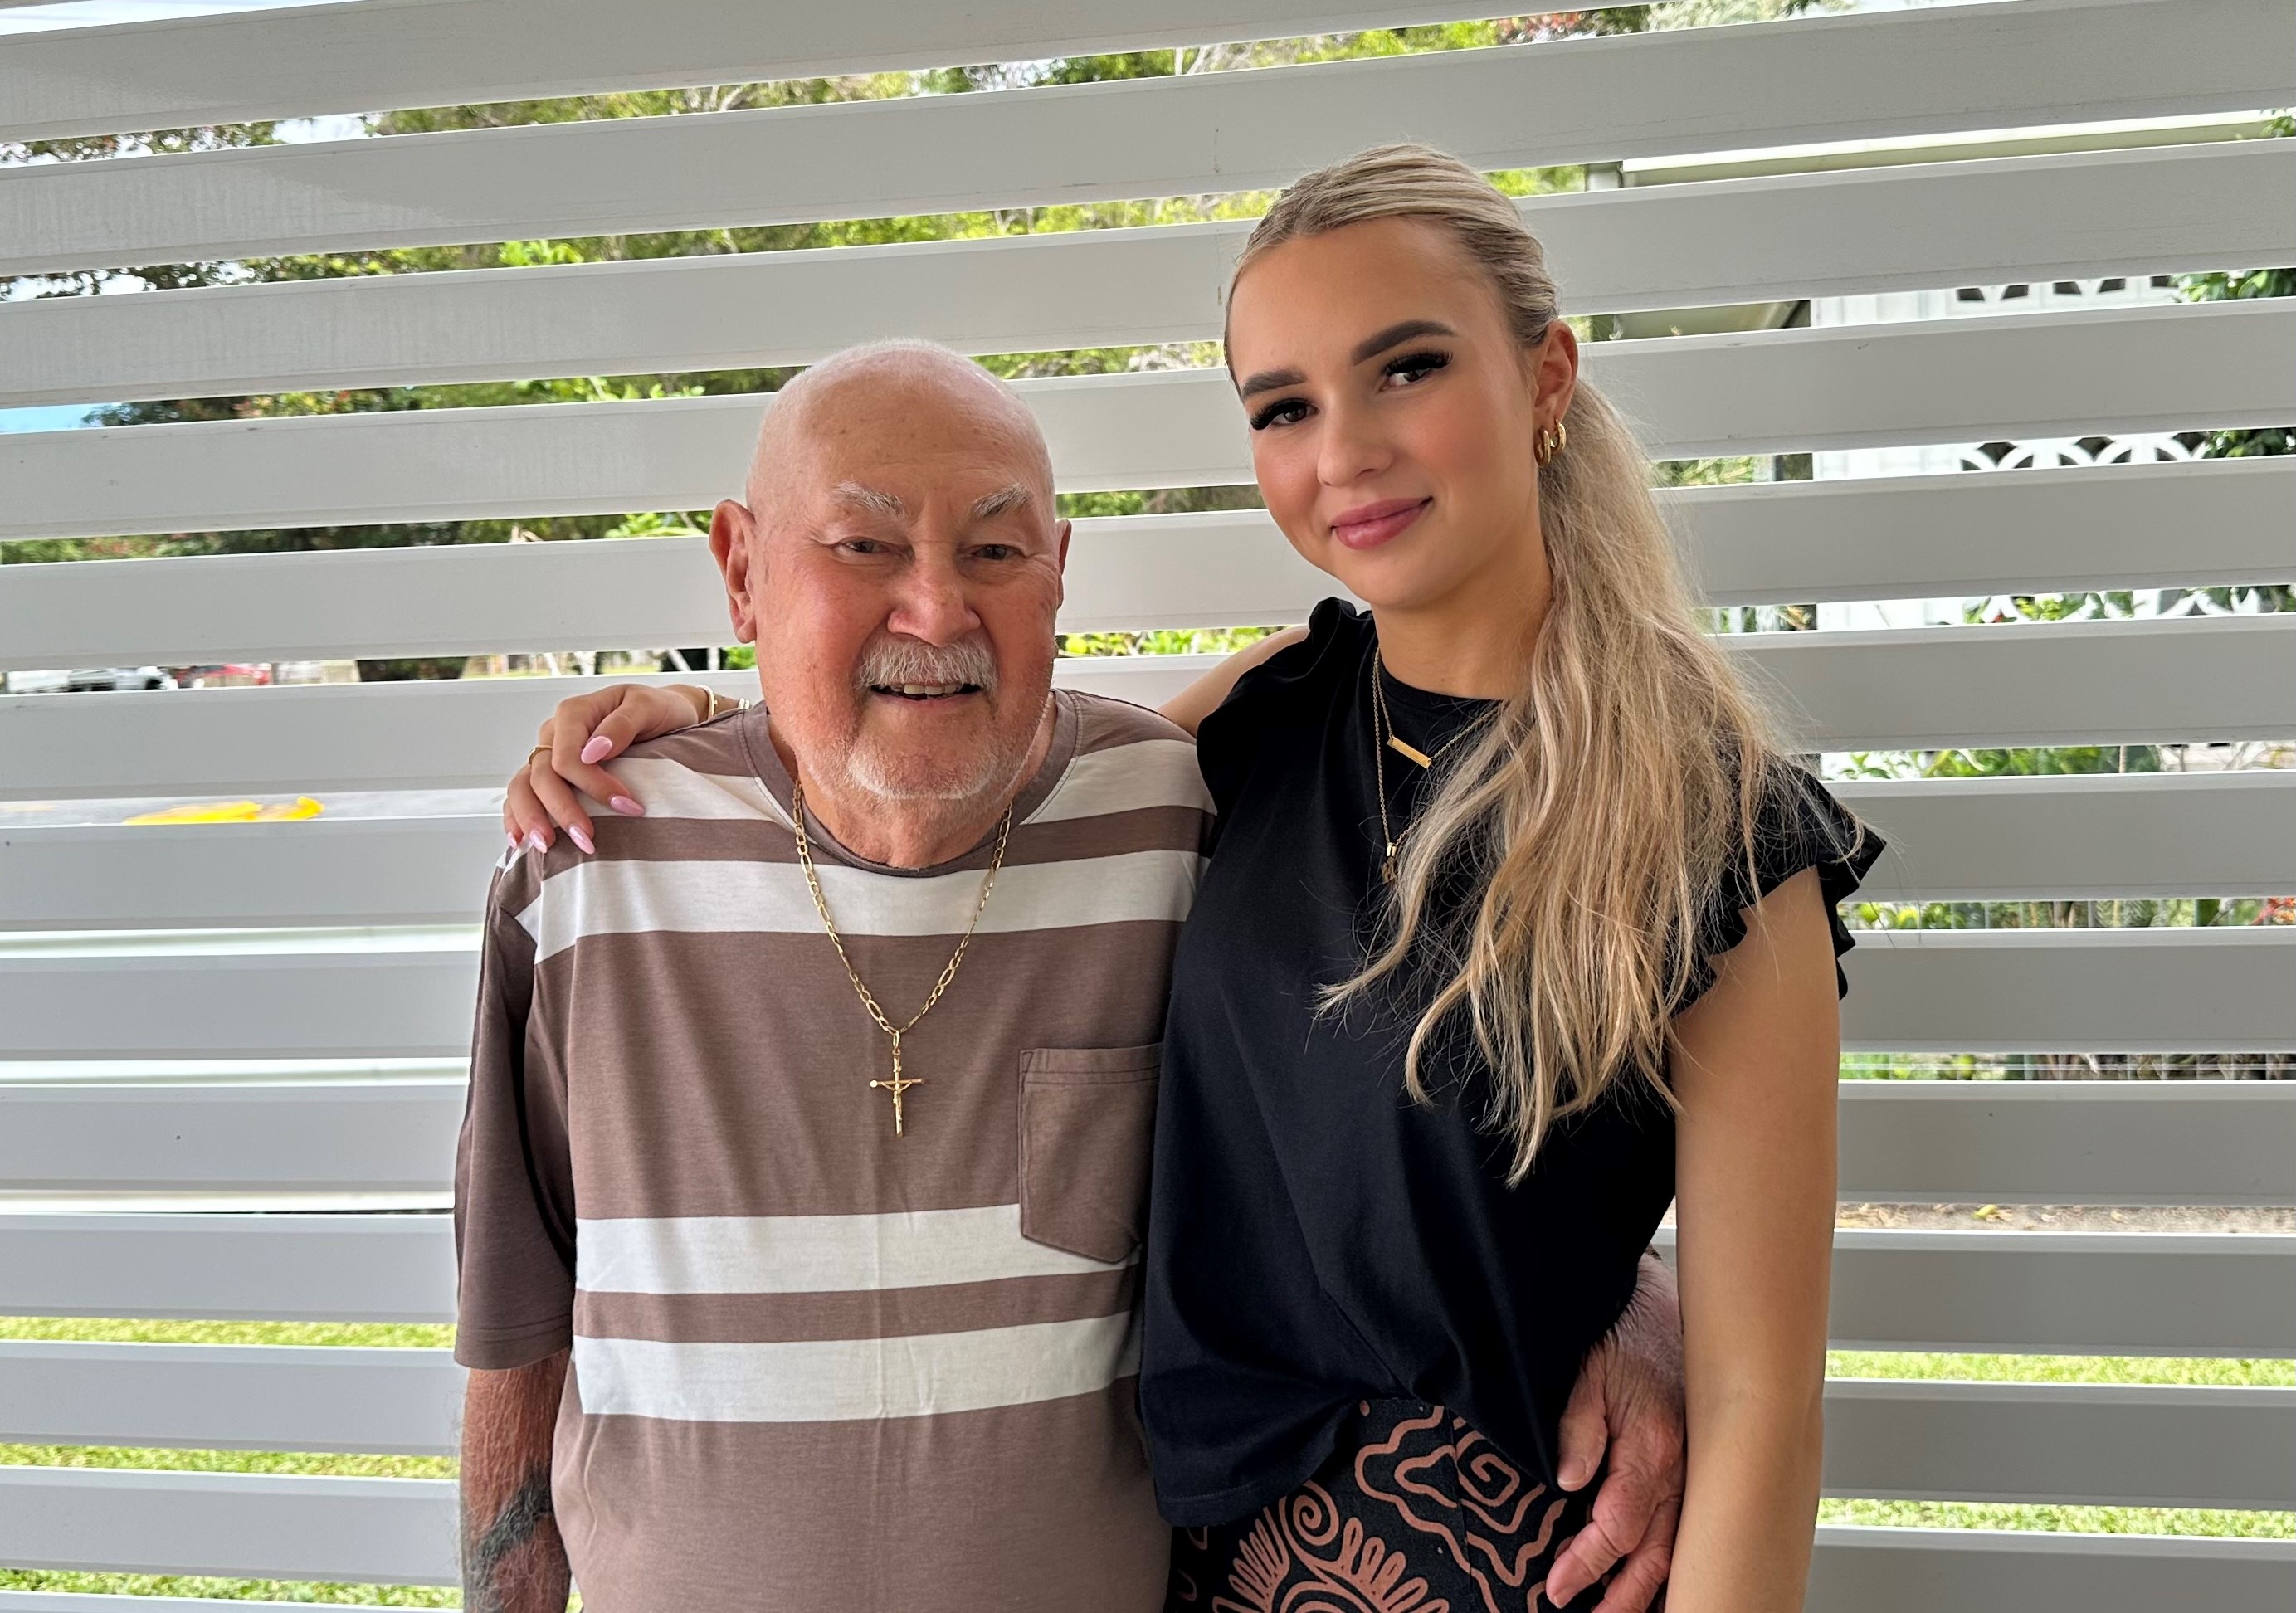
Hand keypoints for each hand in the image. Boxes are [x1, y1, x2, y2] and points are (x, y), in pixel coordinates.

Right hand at [503, 684, 711, 855]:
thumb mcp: (648, 707)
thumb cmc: (658, 711)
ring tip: (547, 846)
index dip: (592, 784)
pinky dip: (516, 818)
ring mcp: (548, 754)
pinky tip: (520, 842)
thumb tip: (594, 750)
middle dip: (563, 810)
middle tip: (587, 840)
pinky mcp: (550, 773)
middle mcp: (554, 734)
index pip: (568, 756)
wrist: (666, 716)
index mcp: (574, 714)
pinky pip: (522, 794)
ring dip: (531, 819)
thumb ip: (621, 724)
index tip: (626, 806)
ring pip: (523, 787)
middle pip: (542, 775)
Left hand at [1543, 1251, 1685, 1610]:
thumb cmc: (1622, 1332)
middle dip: (1623, 1594)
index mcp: (1651, 1448)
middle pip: (1655, 1552)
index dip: (1586, 1563)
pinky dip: (1674, 1556)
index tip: (1556, 1587)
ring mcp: (1695, 1468)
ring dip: (1652, 1586)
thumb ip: (1578, 1426)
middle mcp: (1681, 1467)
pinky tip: (1661, 1578)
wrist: (1662, 1301)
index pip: (1617, 1527)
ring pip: (1678, 1545)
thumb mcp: (1587, 1371)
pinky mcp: (1698, 1464)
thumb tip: (1568, 1479)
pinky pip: (1688, 1523)